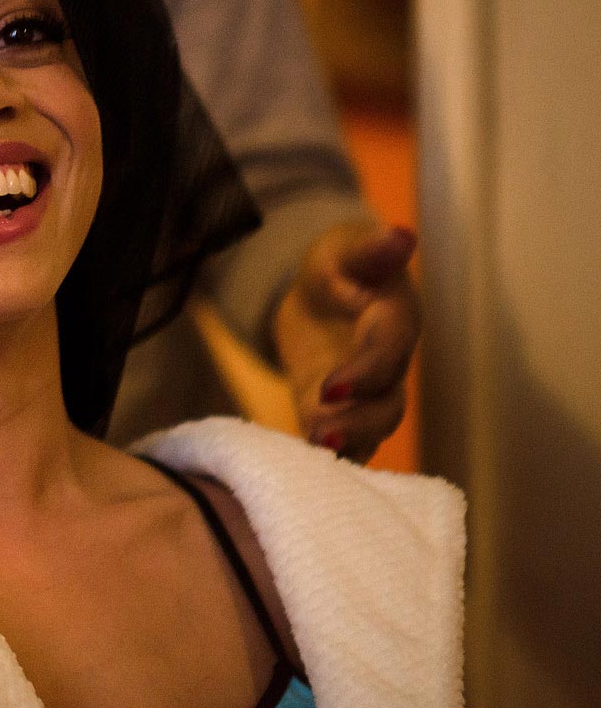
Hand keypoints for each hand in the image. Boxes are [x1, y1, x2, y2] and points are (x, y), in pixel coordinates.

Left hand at [272, 222, 419, 462]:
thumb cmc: (339, 265)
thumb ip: (369, 251)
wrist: (324, 296)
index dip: (365, 372)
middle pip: (386, 403)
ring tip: (314, 452)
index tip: (329, 387)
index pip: (387, 351)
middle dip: (357, 423)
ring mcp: (370, 395)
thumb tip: (402, 234)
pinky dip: (331, 460)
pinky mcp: (343, 413)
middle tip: (321, 435)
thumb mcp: (343, 250)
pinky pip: (347, 443)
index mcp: (395, 322)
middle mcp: (391, 365)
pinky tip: (305, 472)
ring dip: (347, 445)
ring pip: (371, 430)